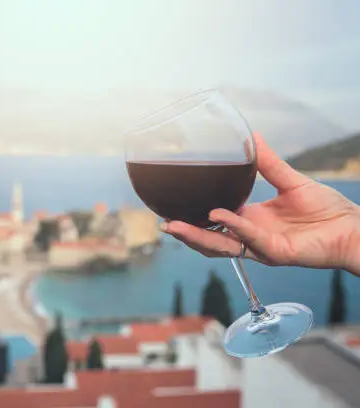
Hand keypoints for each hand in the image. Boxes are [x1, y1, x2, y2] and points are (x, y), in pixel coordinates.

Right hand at [162, 132, 359, 274]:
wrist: (353, 228)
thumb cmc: (327, 209)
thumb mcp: (291, 181)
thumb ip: (269, 163)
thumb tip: (252, 137)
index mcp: (252, 221)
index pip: (216, 223)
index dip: (194, 219)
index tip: (173, 208)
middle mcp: (252, 237)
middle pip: (211, 240)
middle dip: (187, 234)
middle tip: (164, 223)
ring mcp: (262, 248)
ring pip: (222, 246)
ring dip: (198, 237)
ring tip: (176, 226)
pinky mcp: (277, 253)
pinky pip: (251, 239)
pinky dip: (234, 226)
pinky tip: (220, 214)